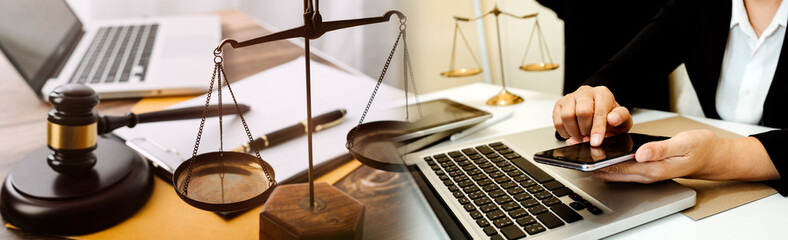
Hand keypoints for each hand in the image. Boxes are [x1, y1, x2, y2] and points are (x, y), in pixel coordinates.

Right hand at [553, 86, 632, 145]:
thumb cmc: (610, 118)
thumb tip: (612, 119)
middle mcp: (585, 92)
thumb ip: (621, 118)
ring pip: (567, 116)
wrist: (598, 114)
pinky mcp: (559, 104)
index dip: (597, 129)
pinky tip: (572, 133)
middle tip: (589, 137)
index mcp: (602, 94)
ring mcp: (570, 97)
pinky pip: (557, 121)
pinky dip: (564, 132)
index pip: (599, 111)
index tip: (596, 142)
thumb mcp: (623, 120)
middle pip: (581, 112)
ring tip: (581, 135)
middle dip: (585, 130)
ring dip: (574, 131)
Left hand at [592, 130, 779, 182]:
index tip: (584, 153)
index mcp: (653, 168)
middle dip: (593, 162)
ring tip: (581, 150)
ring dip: (598, 162)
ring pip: (616, 170)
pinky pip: (624, 167)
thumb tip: (641, 153)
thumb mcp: (682, 144)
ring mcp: (646, 173)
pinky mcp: (647, 168)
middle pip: (612, 172)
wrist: (714, 157)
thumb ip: (660, 149)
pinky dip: (610, 161)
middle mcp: (647, 174)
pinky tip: (601, 153)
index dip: (600, 161)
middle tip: (574, 150)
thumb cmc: (701, 148)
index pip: (619, 167)